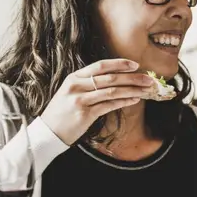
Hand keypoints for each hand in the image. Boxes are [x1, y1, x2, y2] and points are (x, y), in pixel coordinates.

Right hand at [40, 59, 155, 145]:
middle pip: (110, 78)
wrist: (48, 131)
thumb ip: (88, 84)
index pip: (100, 66)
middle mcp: (76, 86)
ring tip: (146, 91)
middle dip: (132, 78)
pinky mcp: (85, 114)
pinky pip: (109, 106)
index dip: (119, 64)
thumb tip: (116, 79)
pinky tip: (135, 101)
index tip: (135, 65)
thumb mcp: (71, 92)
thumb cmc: (63, 112)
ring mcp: (80, 100)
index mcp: (74, 77)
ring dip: (132, 90)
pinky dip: (124, 102)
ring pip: (112, 91)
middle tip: (149, 79)